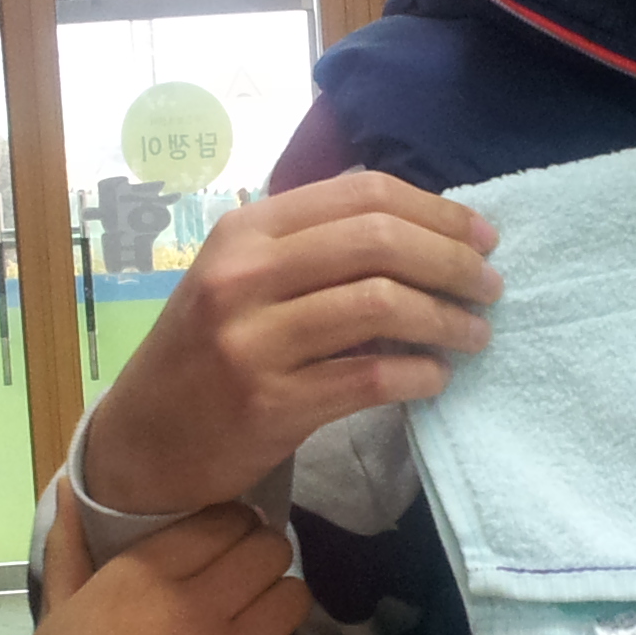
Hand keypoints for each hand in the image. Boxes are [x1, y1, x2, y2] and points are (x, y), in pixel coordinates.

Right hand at [0, 504, 311, 634]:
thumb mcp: (56, 614)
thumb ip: (69, 547)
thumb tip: (68, 486)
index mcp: (141, 574)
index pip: (224, 520)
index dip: (232, 526)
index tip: (224, 542)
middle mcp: (193, 604)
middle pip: (271, 550)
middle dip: (264, 557)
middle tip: (245, 580)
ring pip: (293, 599)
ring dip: (279, 604)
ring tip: (257, 621)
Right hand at [81, 171, 501, 514]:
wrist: (144, 440)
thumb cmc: (206, 352)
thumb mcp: (241, 278)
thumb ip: (313, 248)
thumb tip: (425, 233)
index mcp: (246, 231)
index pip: (362, 194)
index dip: (436, 211)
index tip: (482, 236)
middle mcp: (245, 276)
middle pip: (378, 241)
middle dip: (452, 261)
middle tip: (491, 286)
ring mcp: (253, 340)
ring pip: (380, 304)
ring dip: (446, 319)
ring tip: (475, 334)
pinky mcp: (270, 404)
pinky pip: (369, 376)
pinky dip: (418, 374)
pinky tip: (436, 377)